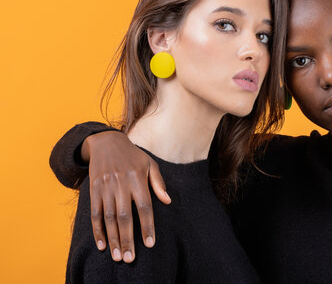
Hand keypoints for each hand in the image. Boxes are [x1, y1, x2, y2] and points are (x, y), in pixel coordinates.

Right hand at [83, 131, 170, 262]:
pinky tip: (102, 244)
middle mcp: (121, 183)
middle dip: (127, 239)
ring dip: (113, 238)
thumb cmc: (133, 156)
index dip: (147, 226)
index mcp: (137, 178)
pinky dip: (97, 230)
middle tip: (129, 259)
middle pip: (124, 216)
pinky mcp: (94, 189)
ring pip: (108, 218)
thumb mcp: (150, 164)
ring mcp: (105, 187)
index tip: (150, 243)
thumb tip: (168, 201)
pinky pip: (95, 213)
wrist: (105, 141)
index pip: (144, 206)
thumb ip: (159, 183)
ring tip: (117, 256)